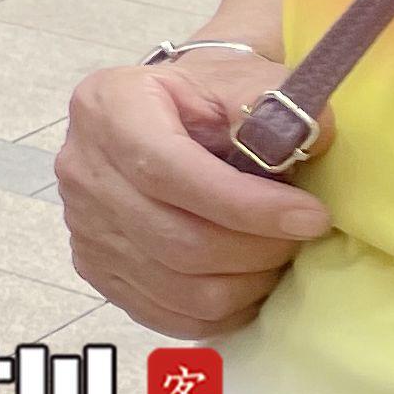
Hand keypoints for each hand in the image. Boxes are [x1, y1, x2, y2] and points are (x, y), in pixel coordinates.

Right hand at [53, 53, 331, 337]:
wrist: (168, 118)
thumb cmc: (209, 99)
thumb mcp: (241, 78)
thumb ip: (276, 101)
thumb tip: (311, 137)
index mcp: (109, 108)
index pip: (167, 169)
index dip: (245, 205)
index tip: (311, 217)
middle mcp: (82, 168)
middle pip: (175, 238)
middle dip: (256, 249)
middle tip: (301, 238)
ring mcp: (82, 224)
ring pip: (177, 286)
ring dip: (245, 283)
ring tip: (275, 255)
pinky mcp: (93, 267)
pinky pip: (167, 314)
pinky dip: (221, 309)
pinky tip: (246, 279)